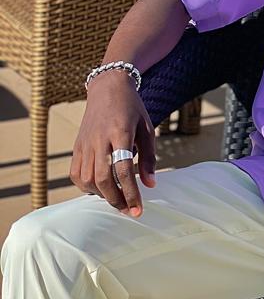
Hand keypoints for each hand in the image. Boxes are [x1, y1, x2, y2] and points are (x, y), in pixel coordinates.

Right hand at [70, 71, 155, 216]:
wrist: (108, 88)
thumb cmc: (132, 109)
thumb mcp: (147, 128)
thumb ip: (149, 157)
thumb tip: (150, 185)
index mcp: (120, 132)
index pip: (123, 170)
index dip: (130, 192)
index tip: (138, 209)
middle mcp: (99, 139)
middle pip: (102, 179)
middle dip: (116, 200)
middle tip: (129, 210)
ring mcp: (85, 143)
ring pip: (87, 179)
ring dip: (102, 195)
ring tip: (117, 198)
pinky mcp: (76, 146)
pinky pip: (76, 174)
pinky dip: (86, 187)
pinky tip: (100, 188)